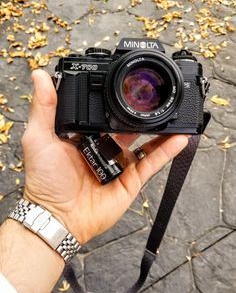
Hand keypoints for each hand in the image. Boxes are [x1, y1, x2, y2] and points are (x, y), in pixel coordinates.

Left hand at [22, 69, 187, 244]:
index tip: (126, 82)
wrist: (59, 217)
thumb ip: (44, 107)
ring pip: (145, 141)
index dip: (115, 98)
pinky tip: (179, 136)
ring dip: (160, 128)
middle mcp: (105, 146)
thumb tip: (40, 75)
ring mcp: (120, 163)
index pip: (104, 112)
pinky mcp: (132, 179)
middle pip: (128, 125)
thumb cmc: (45, 181)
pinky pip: (152, 162)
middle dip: (141, 111)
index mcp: (86, 134)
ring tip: (173, 111)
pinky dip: (167, 150)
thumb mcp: (39, 138)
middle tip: (154, 95)